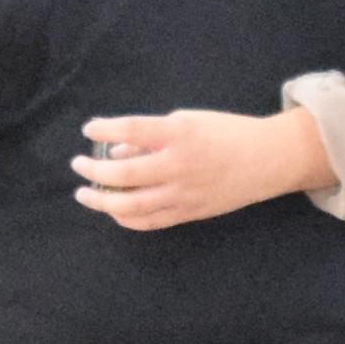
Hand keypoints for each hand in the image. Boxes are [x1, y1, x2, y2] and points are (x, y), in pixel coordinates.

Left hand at [72, 106, 319, 230]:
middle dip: (94, 170)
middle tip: (78, 164)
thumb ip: (151, 138)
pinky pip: (149, 221)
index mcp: (179, 134)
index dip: (104, 128)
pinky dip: (126, 217)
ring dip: (101, 200)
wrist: (266, 160)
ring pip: (131, 205)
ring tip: (85, 193)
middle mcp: (179, 165)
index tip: (88, 128)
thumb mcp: (188, 122)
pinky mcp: (188, 213)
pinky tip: (113, 210)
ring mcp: (183, 193)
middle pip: (123, 173)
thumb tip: (115, 150)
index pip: (130, 130)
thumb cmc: (226, 133)